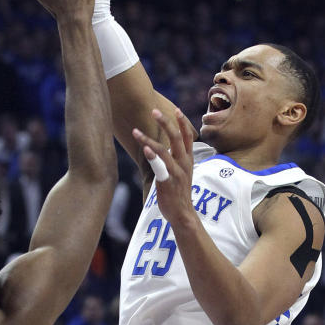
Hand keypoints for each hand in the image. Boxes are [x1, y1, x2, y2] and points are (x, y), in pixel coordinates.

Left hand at [133, 107, 195, 224]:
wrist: (183, 214)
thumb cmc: (179, 193)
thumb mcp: (181, 173)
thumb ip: (176, 160)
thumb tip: (165, 148)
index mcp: (188, 160)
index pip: (187, 137)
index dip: (182, 122)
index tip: (175, 109)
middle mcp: (184, 164)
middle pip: (177, 138)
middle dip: (166, 123)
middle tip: (154, 111)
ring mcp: (177, 173)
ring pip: (164, 150)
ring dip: (148, 139)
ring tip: (135, 131)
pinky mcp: (168, 182)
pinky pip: (161, 167)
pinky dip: (153, 156)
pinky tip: (144, 148)